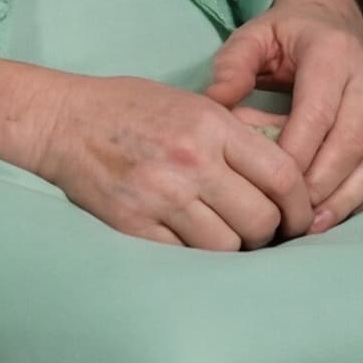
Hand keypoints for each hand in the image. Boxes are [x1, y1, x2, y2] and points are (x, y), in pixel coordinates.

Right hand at [0, 54, 314, 249]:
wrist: (63, 121)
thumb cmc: (133, 108)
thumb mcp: (194, 103)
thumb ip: (241, 132)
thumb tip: (295, 163)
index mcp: (212, 125)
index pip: (282, 175)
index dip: (300, 204)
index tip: (299, 216)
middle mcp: (192, 162)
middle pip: (261, 220)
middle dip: (270, 232)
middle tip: (265, 232)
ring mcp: (162, 197)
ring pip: (228, 247)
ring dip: (235, 248)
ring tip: (230, 238)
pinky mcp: (135, 227)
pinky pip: (187, 259)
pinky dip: (197, 257)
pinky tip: (194, 243)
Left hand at [205, 0, 362, 231]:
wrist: (330, 22)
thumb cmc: (286, 36)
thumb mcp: (254, 36)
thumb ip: (232, 66)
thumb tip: (216, 102)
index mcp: (332, 53)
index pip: (318, 112)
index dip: (296, 152)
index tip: (269, 182)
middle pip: (352, 140)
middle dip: (321, 183)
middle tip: (291, 214)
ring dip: (348, 196)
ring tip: (314, 225)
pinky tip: (342, 213)